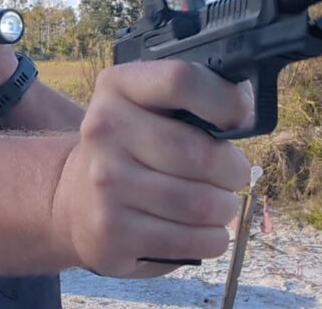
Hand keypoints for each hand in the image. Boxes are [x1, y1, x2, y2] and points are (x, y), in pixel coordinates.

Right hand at [51, 60, 253, 277]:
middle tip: (231, 174)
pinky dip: (212, 238)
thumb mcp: (145, 105)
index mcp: (115, 88)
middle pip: (202, 154)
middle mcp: (102, 131)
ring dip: (225, 208)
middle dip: (233, 170)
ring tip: (217, 204)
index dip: (225, 100)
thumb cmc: (130, 147)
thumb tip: (248, 107)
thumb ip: (192, 97)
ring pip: (202, 204)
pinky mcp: (114, 233)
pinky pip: (193, 241)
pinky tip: (201, 229)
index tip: (239, 117)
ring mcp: (105, 184)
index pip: (181, 80)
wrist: (74, 199)